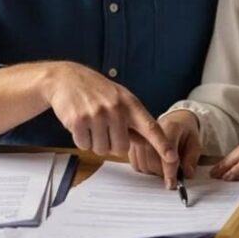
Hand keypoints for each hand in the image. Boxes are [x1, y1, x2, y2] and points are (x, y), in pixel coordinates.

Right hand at [42, 62, 178, 187]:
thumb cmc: (96, 90)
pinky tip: (80, 123)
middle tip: (103, 127)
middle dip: (112, 144)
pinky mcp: (79, 121)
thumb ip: (133, 121)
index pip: (151, 127)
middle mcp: (116, 108)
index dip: (162, 145)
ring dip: (95, 141)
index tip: (172, 158)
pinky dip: (82, 139)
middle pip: (121, 148)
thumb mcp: (119, 98)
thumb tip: (147, 142)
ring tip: (91, 122)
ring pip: (102, 149)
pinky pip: (84, 146)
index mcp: (130, 104)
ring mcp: (97, 114)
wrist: (66, 78)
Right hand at [129, 110, 201, 178]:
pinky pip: (136, 164)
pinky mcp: (134, 143)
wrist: (175, 120)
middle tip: (171, 176)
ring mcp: (141, 136)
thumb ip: (192, 158)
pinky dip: (145, 170)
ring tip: (163, 168)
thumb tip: (187, 174)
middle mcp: (152, 131)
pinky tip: (154, 166)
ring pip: (143, 164)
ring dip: (153, 172)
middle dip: (162, 173)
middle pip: (152, 160)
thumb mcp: (195, 142)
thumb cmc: (185, 133)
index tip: (171, 184)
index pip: (167, 153)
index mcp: (171, 128)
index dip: (170, 172)